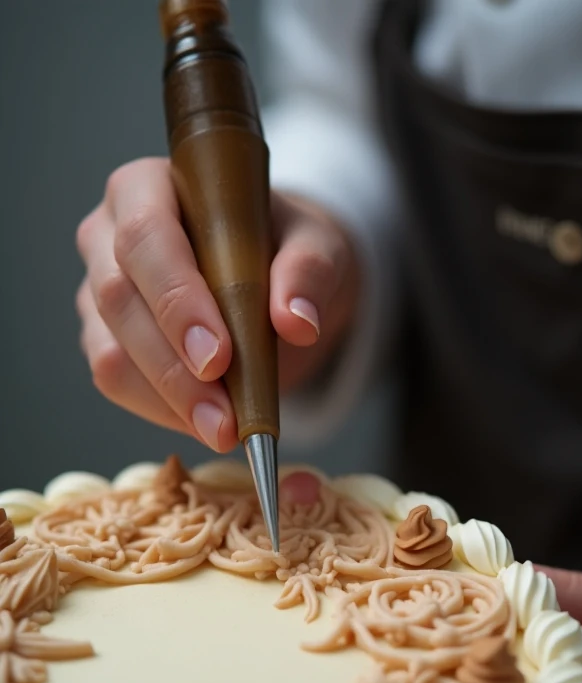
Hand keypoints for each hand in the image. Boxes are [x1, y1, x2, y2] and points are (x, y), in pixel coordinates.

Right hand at [76, 158, 359, 450]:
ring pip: (111, 352)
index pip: (145, 237)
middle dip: (174, 367)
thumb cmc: (284, 248)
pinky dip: (162, 411)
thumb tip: (296, 321)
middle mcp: (108, 235)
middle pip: (119, 299)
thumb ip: (309, 271)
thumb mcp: (315, 246)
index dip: (176, 300)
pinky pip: (117, 381)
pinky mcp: (104, 338)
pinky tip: (205, 423)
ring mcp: (99, 290)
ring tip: (223, 430)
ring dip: (168, 400)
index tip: (219, 357)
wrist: (274, 278)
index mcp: (149, 187)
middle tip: (224, 417)